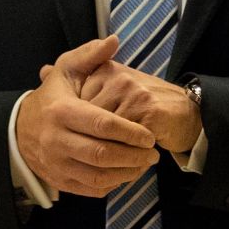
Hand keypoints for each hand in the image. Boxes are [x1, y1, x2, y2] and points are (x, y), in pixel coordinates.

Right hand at [16, 37, 158, 196]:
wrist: (19, 129)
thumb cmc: (51, 97)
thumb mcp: (65, 70)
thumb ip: (90, 55)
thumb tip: (114, 40)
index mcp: (62, 111)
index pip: (102, 124)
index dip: (129, 131)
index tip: (149, 135)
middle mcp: (56, 139)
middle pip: (102, 154)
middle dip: (133, 156)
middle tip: (152, 153)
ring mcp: (57, 163)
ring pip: (98, 175)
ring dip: (127, 173)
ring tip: (144, 164)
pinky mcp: (60, 180)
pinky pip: (91, 188)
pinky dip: (112, 184)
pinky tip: (125, 173)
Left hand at [80, 58, 201, 153]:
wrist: (186, 112)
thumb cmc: (143, 105)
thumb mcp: (111, 89)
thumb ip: (80, 84)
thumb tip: (42, 70)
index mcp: (105, 70)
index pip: (76, 102)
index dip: (79, 126)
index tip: (83, 137)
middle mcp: (118, 77)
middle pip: (88, 118)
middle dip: (91, 139)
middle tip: (95, 152)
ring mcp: (134, 93)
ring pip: (105, 131)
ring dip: (109, 150)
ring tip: (114, 159)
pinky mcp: (148, 111)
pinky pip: (125, 140)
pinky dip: (125, 154)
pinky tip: (130, 159)